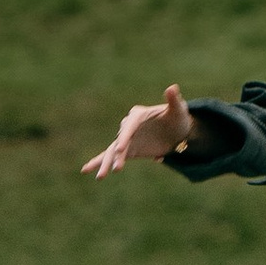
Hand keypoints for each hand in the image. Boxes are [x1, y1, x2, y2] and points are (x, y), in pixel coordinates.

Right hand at [83, 85, 198, 177]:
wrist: (178, 131)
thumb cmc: (178, 117)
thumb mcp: (179, 110)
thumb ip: (174, 100)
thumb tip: (172, 88)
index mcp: (138, 115)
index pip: (130, 125)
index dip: (125, 137)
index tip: (120, 149)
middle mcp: (129, 126)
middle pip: (119, 140)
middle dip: (115, 154)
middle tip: (115, 168)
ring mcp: (127, 139)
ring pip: (113, 151)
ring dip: (106, 163)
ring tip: (101, 177)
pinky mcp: (128, 150)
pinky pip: (113, 156)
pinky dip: (100, 162)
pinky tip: (87, 170)